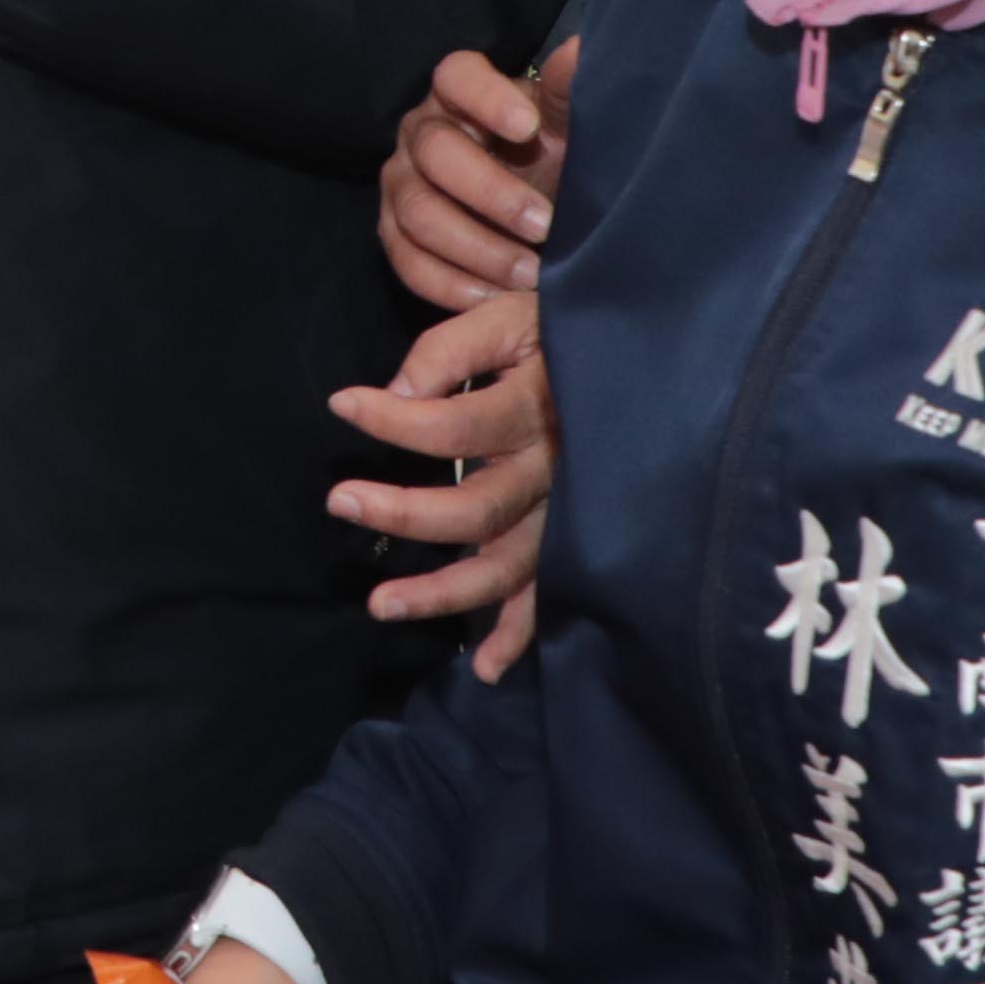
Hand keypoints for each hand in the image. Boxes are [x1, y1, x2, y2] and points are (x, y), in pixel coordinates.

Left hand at [325, 292, 552, 667]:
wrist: (645, 355)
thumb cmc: (560, 334)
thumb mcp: (510, 317)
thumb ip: (452, 349)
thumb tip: (397, 390)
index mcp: (540, 407)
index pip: (457, 424)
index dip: (394, 419)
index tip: (342, 404)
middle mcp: (557, 469)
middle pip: (477, 507)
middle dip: (403, 513)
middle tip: (339, 501)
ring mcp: (569, 514)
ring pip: (506, 567)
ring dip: (443, 593)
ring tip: (379, 604)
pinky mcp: (575, 539)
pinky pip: (549, 595)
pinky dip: (519, 634)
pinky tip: (483, 667)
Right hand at [381, 39, 578, 311]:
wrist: (537, 212)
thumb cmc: (550, 157)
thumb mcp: (567, 124)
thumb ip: (570, 90)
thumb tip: (580, 51)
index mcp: (459, 93)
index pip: (456, 77)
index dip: (485, 99)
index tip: (529, 127)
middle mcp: (420, 134)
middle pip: (436, 154)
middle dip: (492, 194)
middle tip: (545, 224)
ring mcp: (400, 185)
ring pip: (418, 214)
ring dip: (477, 249)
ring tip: (530, 275)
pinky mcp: (394, 235)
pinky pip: (407, 262)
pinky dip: (451, 285)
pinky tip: (493, 298)